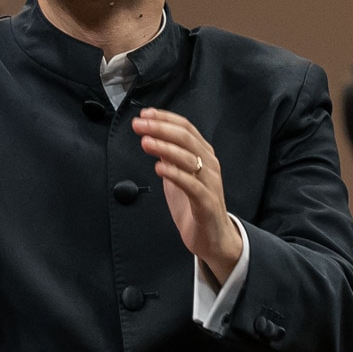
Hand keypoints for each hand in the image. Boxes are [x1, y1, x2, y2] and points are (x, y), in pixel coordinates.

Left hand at [132, 108, 243, 280]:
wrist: (213, 237)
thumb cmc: (195, 206)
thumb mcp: (178, 176)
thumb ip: (169, 157)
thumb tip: (153, 136)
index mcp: (203, 155)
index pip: (185, 128)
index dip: (165, 119)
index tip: (144, 114)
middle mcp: (208, 164)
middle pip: (186, 138)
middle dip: (160, 128)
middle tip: (139, 125)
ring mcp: (209, 182)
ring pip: (188, 158)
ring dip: (164, 148)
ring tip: (145, 142)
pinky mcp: (206, 202)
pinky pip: (191, 184)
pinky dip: (175, 174)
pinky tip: (159, 168)